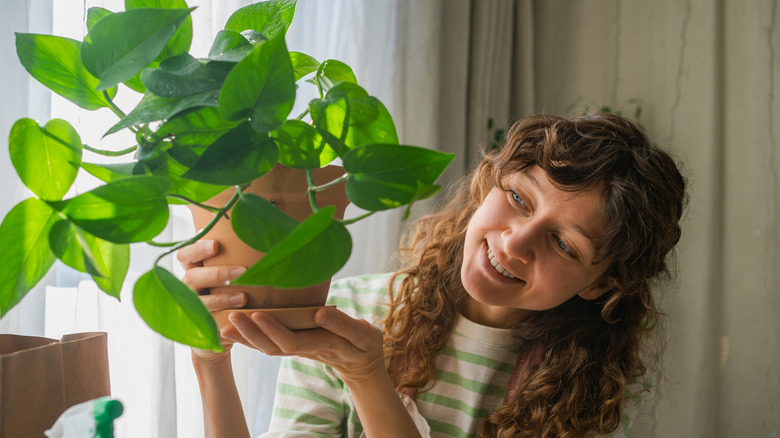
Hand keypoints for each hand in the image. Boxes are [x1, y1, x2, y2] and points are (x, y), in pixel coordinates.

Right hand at [176, 240, 248, 361]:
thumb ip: (236, 257)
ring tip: (243, 298)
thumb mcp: (229, 274)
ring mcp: (192, 308)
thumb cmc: (230, 293)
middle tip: (241, 271)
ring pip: (200, 302)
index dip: (197, 249)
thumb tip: (266, 232)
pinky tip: (237, 318)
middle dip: (217, 274)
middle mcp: (188, 287)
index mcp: (193, 269)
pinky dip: (223, 321)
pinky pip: (207, 324)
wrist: (222, 332)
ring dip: (222, 299)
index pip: (185, 255)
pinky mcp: (200, 327)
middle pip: (192, 277)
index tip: (216, 245)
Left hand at [225, 307, 385, 384]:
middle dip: (250, 333)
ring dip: (245, 337)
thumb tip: (319, 312)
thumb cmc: (364, 345)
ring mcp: (298, 349)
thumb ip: (342, 324)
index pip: (291, 341)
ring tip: (224, 324)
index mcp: (320, 344)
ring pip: (267, 348)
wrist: (361, 363)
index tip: (256, 315)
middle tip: (231, 316)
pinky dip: (250, 338)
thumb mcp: (363, 334)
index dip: (272, 330)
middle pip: (272, 347)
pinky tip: (235, 330)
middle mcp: (305, 349)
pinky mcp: (294, 345)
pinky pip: (269, 344)